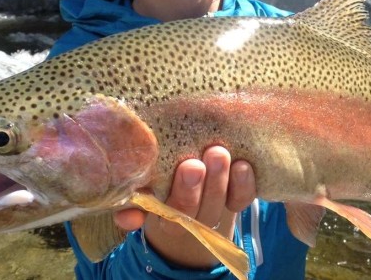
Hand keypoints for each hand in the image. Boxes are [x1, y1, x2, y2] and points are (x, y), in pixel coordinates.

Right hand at [112, 146, 256, 268]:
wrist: (199, 173)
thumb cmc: (165, 170)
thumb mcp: (147, 180)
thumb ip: (133, 194)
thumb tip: (127, 216)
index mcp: (160, 214)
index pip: (158, 217)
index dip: (145, 211)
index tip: (148, 197)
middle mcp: (189, 217)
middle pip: (189, 212)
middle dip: (190, 191)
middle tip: (192, 166)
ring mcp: (214, 208)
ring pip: (216, 205)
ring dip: (218, 182)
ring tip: (218, 154)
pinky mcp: (236, 198)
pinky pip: (242, 199)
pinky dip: (244, 184)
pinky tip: (242, 165)